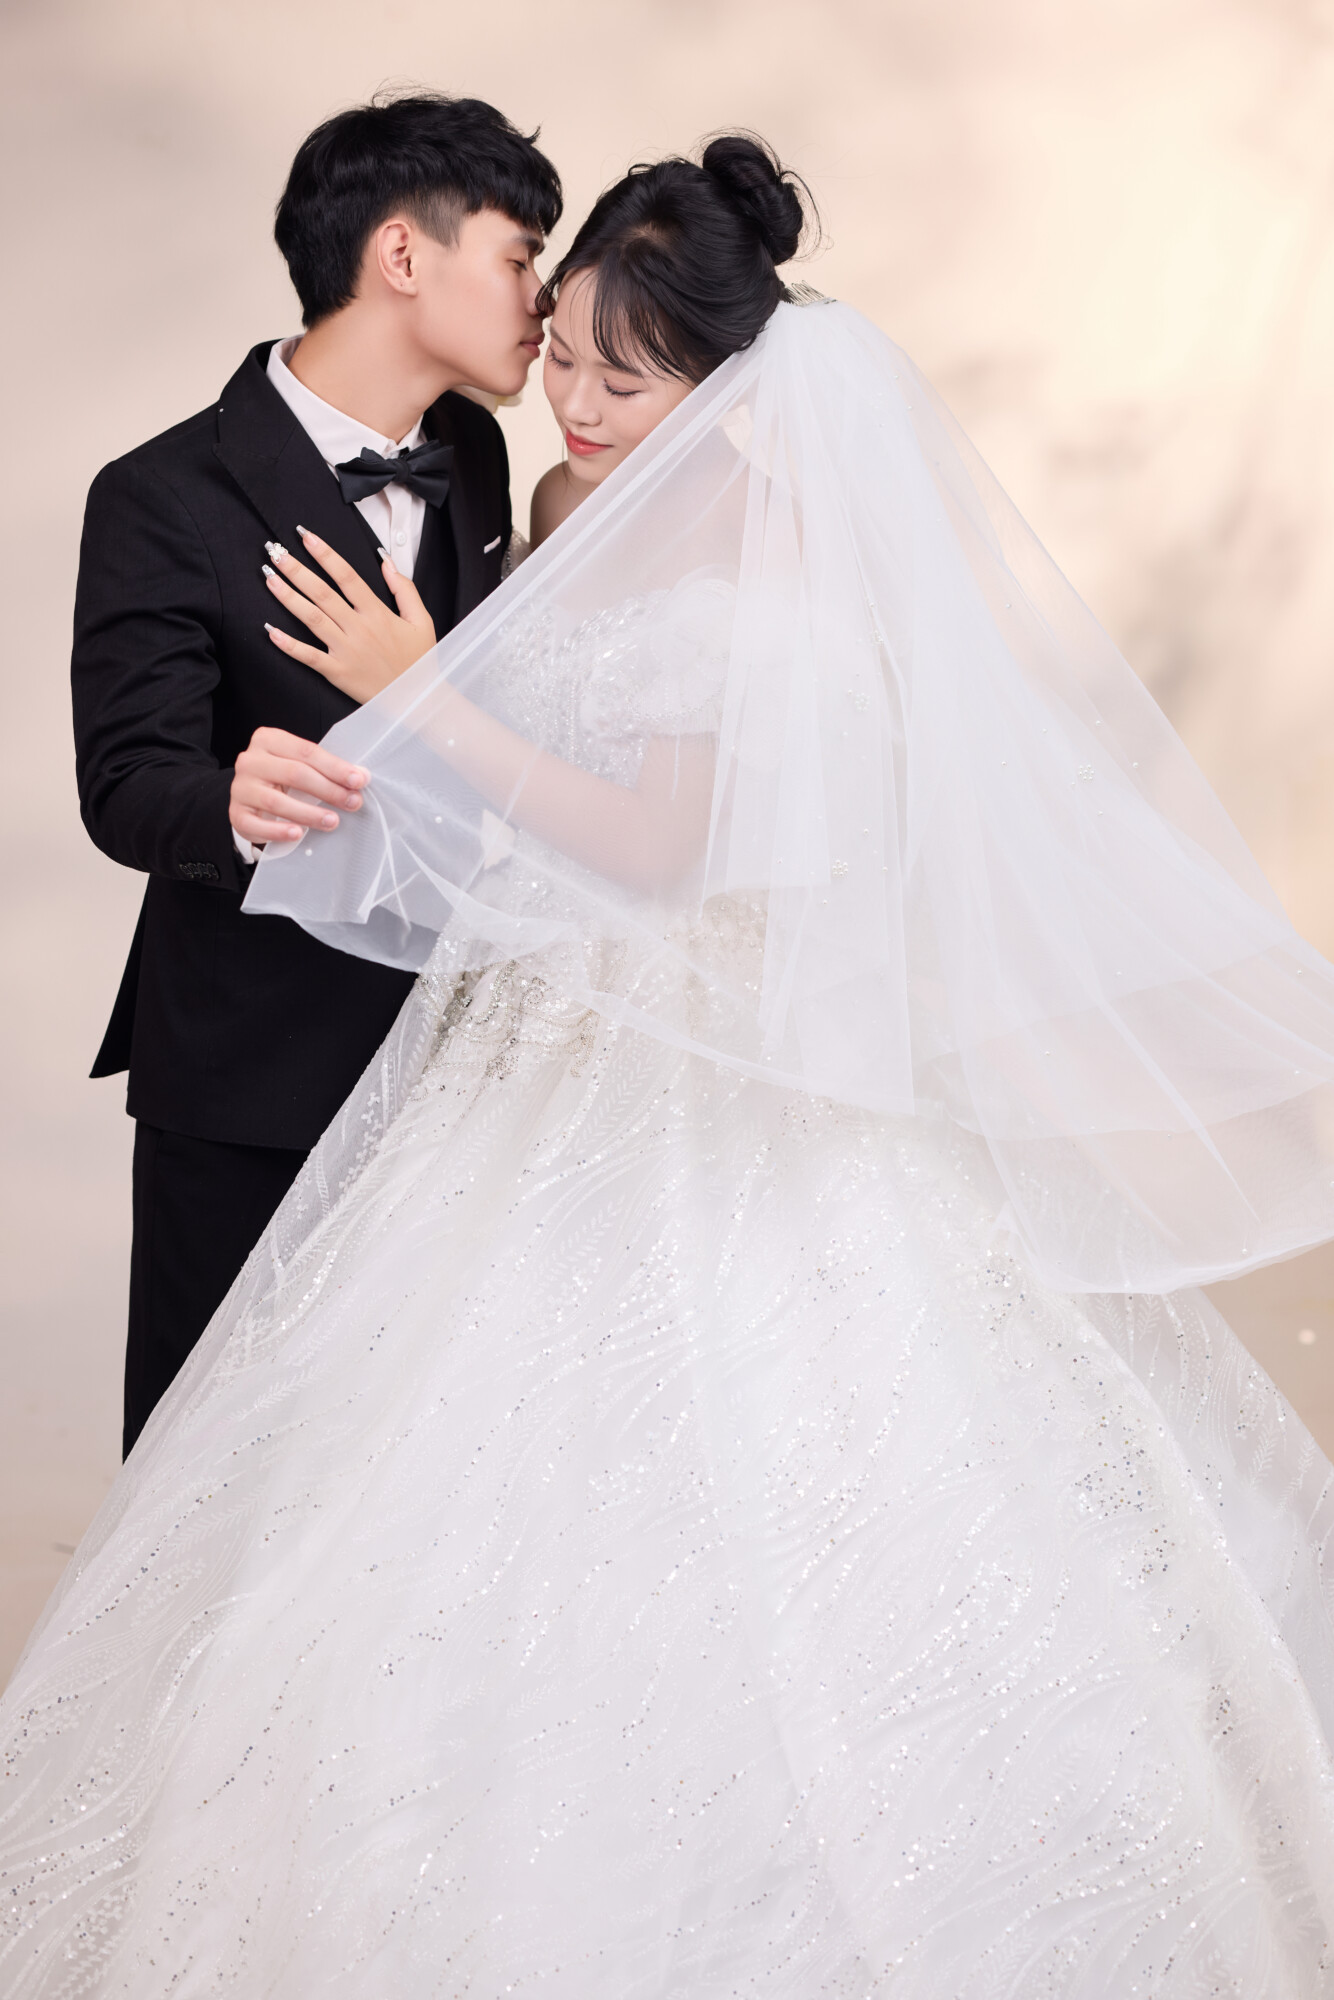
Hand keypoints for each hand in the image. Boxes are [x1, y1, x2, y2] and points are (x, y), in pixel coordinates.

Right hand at [229, 726, 367, 847]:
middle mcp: (251, 760)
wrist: (250, 797)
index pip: (306, 752)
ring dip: (309, 814)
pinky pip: (257, 824)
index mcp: (268, 740)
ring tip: (333, 821)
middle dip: (328, 790)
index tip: (359, 781)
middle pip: (295, 774)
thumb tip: (360, 777)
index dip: (335, 767)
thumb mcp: (299, 765)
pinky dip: (279, 831)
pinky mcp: (236, 813)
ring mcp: (241, 787)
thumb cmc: (281, 779)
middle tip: (352, 803)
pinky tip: (299, 834)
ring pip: (278, 801)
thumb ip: (325, 769)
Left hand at [262, 526, 436, 703]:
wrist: (417, 700)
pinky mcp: (338, 673)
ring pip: (312, 618)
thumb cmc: (419, 661)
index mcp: (377, 613)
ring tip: (269, 578)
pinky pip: (309, 656)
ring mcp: (346, 651)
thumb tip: (386, 561)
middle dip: (296, 570)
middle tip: (275, 552)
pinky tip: (270, 630)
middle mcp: (359, 628)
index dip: (325, 554)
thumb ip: (404, 589)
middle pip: (322, 593)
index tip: (306, 537)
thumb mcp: (421, 621)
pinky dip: (289, 645)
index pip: (346, 576)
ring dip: (288, 597)